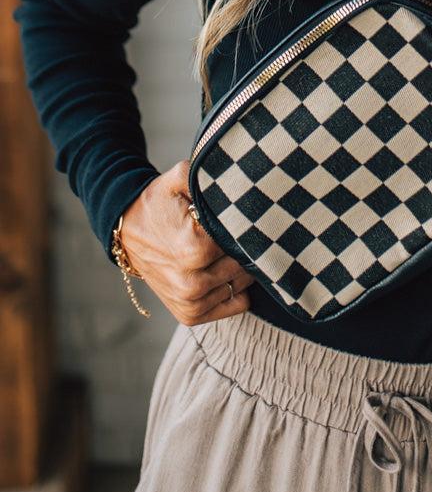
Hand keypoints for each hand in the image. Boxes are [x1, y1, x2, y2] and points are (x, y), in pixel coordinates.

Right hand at [120, 159, 256, 325]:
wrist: (127, 229)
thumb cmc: (158, 203)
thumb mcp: (180, 178)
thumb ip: (210, 176)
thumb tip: (238, 184)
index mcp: (193, 249)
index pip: (242, 242)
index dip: (245, 228)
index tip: (239, 218)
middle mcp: (190, 283)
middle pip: (244, 265)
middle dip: (244, 248)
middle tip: (233, 233)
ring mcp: (189, 302)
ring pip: (242, 285)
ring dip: (241, 269)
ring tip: (223, 250)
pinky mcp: (188, 315)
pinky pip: (235, 305)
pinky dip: (235, 289)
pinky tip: (223, 271)